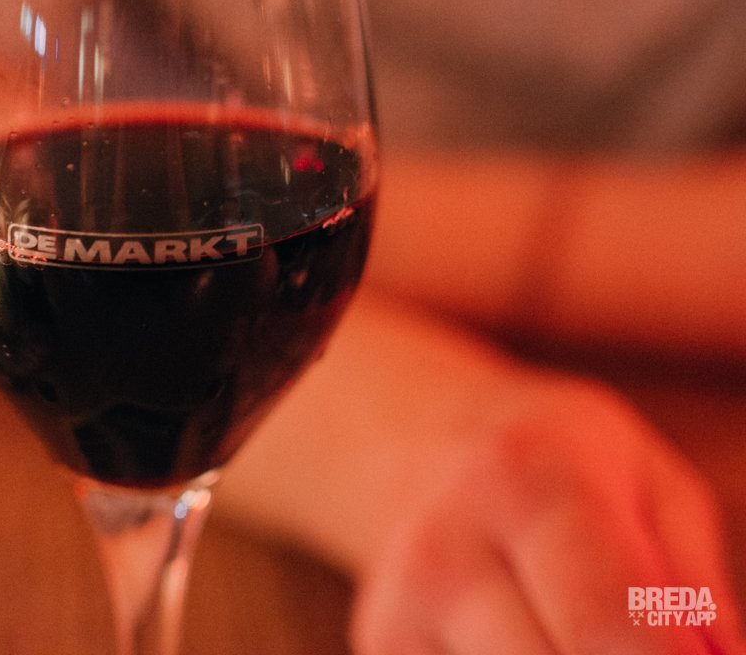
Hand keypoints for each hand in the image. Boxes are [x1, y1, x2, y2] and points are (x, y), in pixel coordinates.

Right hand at [351, 384, 745, 653]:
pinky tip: (531, 637)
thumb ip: (693, 580)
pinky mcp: (382, 644)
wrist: (426, 442)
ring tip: (584, 631)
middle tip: (639, 640)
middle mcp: (445, 545)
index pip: (606, 628)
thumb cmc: (564, 464)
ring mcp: (400, 605)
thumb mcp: (651, 482)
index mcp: (527, 482)